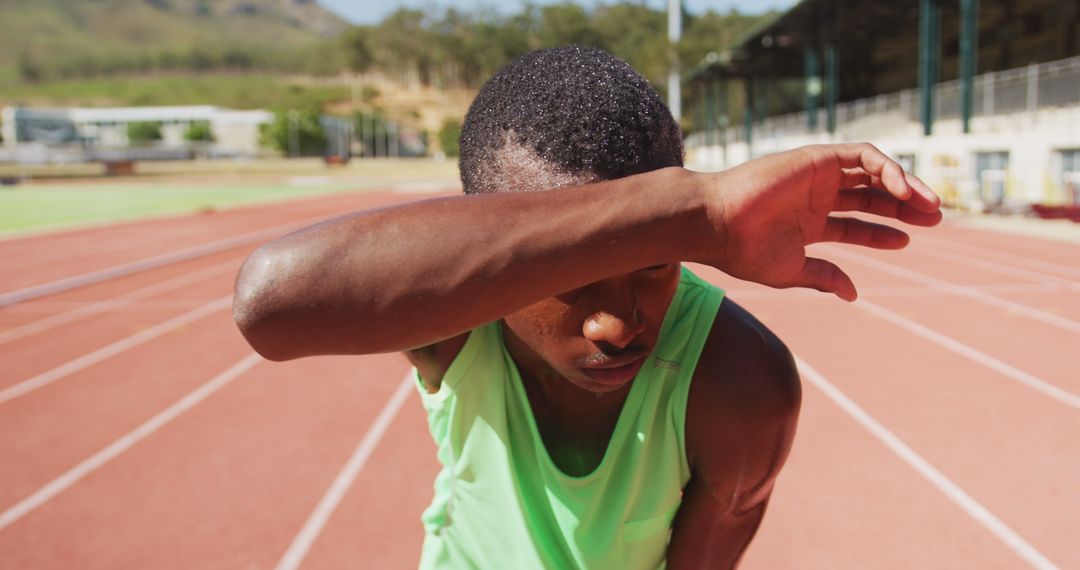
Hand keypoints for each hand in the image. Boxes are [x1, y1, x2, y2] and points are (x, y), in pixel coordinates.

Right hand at [700, 143, 941, 300]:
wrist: (718, 224)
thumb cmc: (745, 250)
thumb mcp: (792, 271)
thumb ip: (824, 277)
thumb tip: (854, 294)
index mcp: (809, 221)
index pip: (856, 223)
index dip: (883, 231)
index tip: (907, 242)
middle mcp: (815, 195)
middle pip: (871, 195)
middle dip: (904, 206)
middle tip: (936, 218)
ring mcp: (817, 175)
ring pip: (873, 172)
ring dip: (905, 186)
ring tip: (930, 206)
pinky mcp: (818, 157)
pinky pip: (863, 155)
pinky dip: (887, 168)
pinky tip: (903, 191)